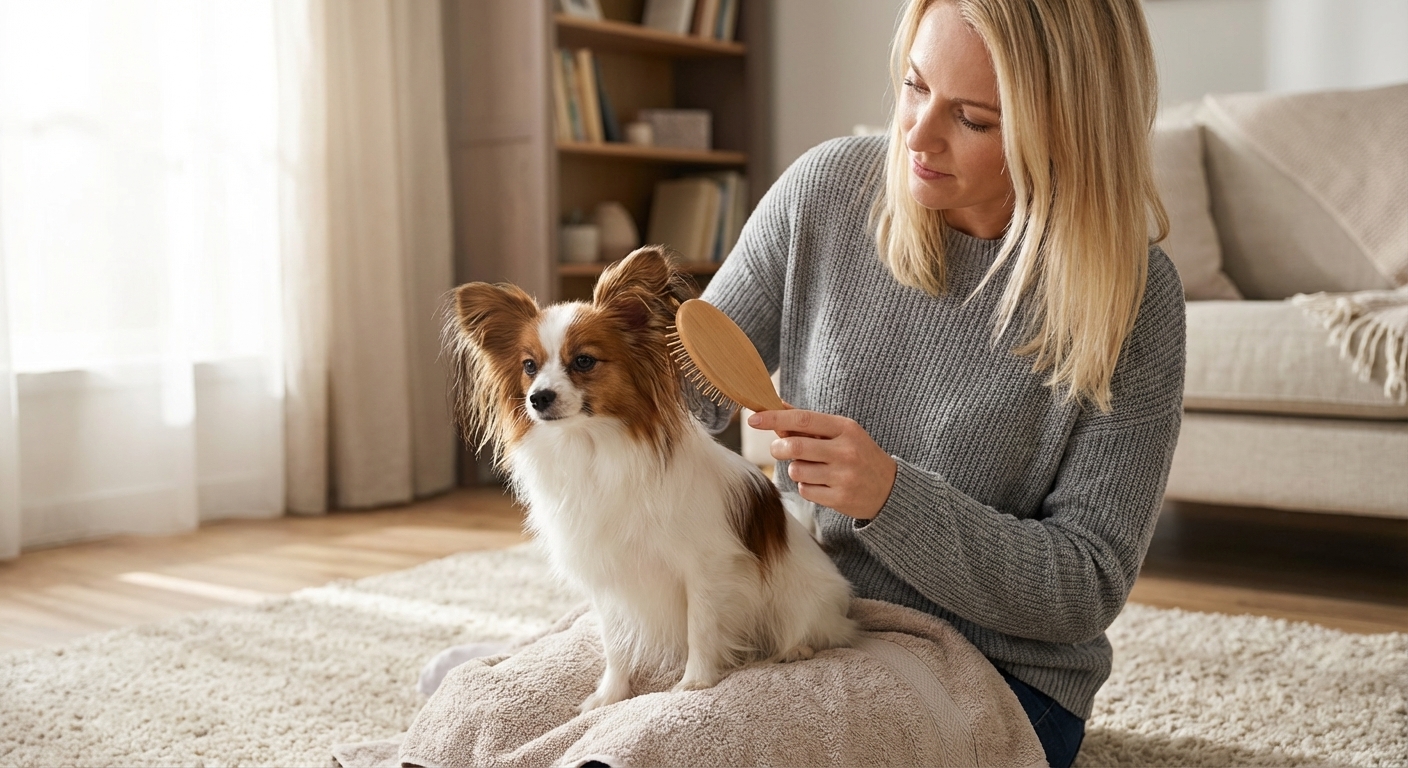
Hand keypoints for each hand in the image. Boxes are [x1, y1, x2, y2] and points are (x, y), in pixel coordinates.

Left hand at [748, 409, 897, 519]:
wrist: (889, 489)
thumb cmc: (858, 455)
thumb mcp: (841, 432)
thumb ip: (809, 423)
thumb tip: (776, 407)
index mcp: (845, 428)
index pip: (803, 419)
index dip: (775, 418)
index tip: (754, 418)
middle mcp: (846, 451)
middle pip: (795, 447)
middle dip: (778, 448)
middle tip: (778, 449)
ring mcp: (843, 476)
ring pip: (796, 470)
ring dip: (796, 469)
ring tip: (813, 469)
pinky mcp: (839, 498)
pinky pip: (804, 490)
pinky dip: (806, 486)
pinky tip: (822, 484)